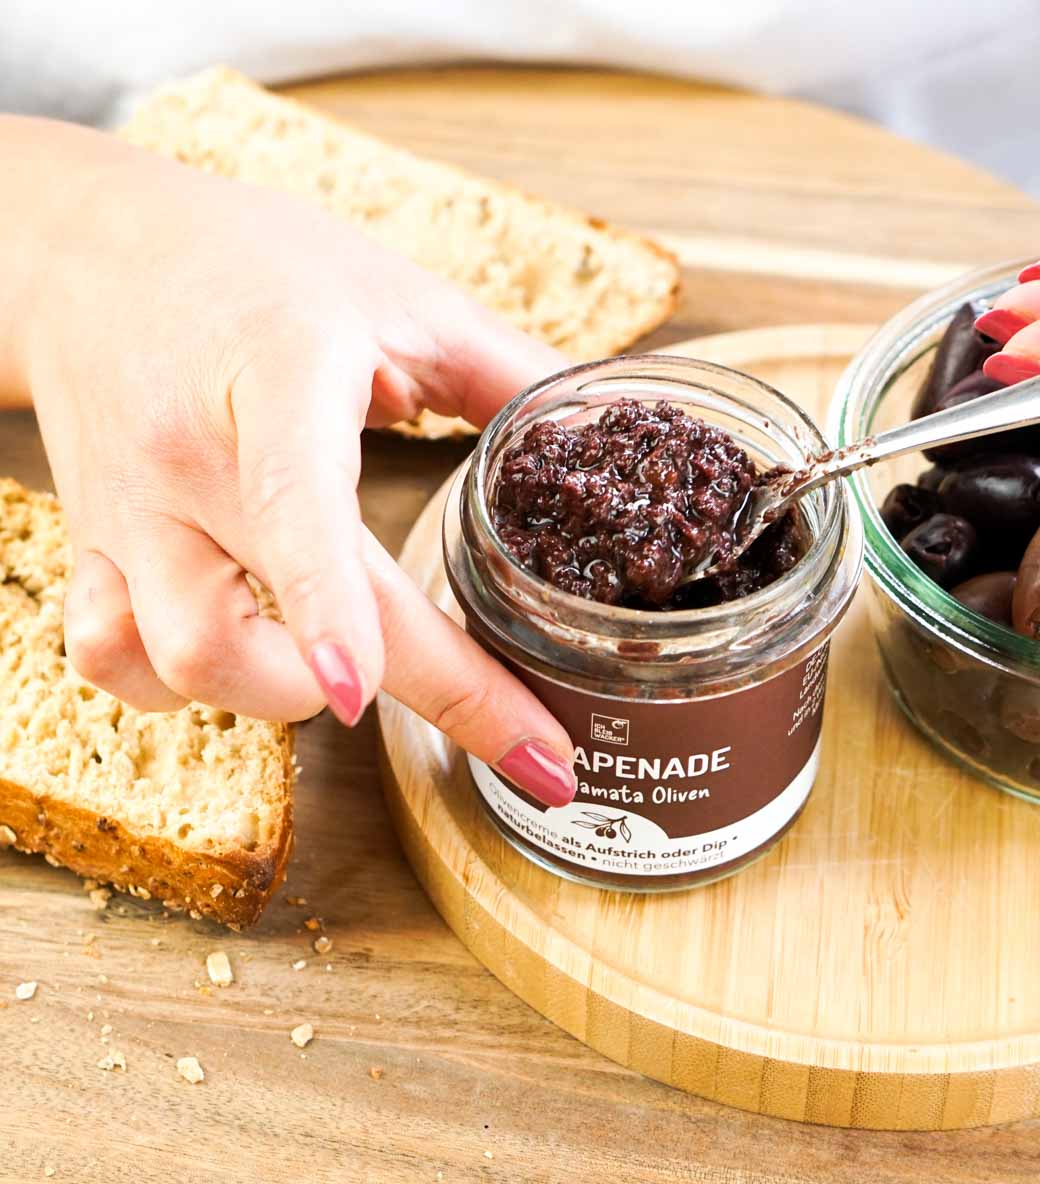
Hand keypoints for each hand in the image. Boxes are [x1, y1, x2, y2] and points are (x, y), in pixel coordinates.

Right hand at [6, 119, 576, 806]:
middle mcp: (183, 458)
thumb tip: (613, 440)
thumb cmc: (263, 268)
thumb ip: (512, 376)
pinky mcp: (91, 543)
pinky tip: (248, 662)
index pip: (292, 504)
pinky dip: (182, 687)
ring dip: (272, 697)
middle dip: (386, 698)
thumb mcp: (406, 299)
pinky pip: (108, 656)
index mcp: (276, 377)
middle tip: (522, 741)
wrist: (100, 249)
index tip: (362, 691)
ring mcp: (126, 512)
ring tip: (350, 673)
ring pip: (168, 662)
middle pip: (243, 630)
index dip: (326, 607)